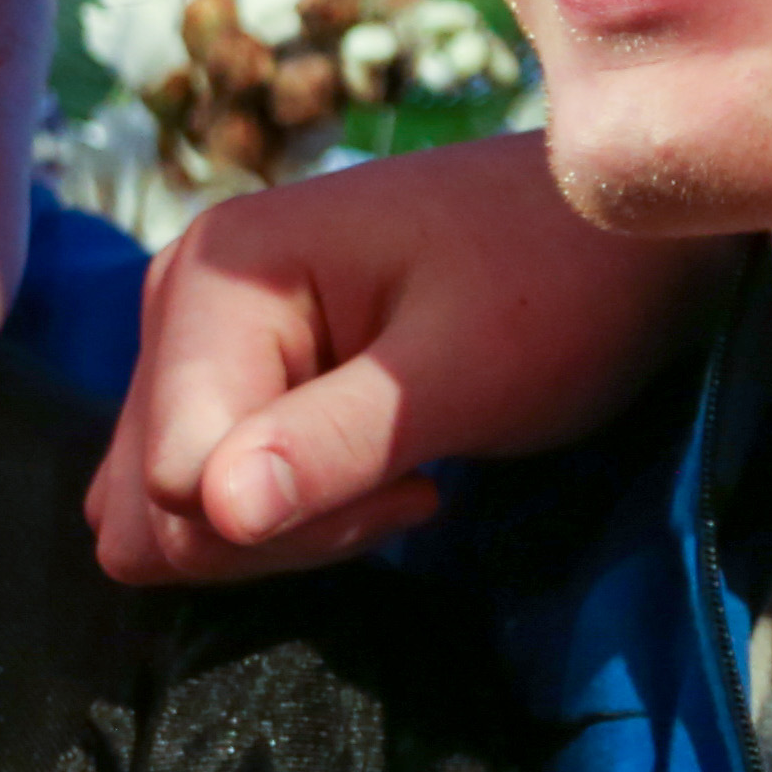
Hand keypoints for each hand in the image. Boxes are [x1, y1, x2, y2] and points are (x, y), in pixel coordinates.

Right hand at [87, 135, 734, 586]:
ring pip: (158, 513)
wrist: (620, 237)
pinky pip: (192, 495)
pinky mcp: (221, 381)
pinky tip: (363, 477)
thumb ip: (334, 444)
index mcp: (218, 278)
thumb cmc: (565, 284)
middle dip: (271, 534)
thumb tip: (212, 512)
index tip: (414, 483)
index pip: (174, 474)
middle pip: (150, 504)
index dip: (285, 519)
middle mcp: (177, 301)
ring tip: (387, 479)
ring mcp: (191, 345)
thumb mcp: (464, 374)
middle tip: (402, 486)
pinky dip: (268, 516)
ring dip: (269, 534)